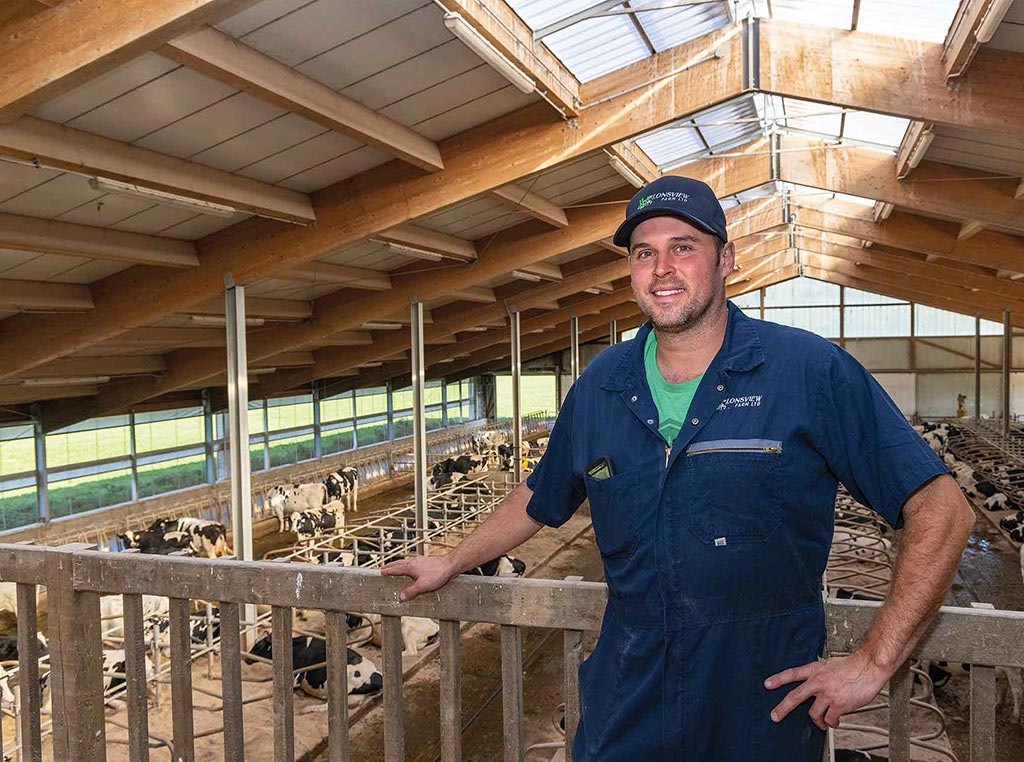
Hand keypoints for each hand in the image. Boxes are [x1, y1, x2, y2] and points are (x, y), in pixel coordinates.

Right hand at [380, 555, 455, 600]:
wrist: (450, 565)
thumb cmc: (437, 574)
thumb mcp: (422, 586)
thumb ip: (411, 591)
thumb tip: (401, 596)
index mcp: (410, 567)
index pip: (396, 569)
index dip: (388, 571)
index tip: (381, 571)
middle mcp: (414, 562)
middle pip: (399, 563)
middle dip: (391, 566)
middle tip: (384, 567)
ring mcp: (421, 560)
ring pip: (406, 562)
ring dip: (399, 564)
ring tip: (396, 567)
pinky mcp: (427, 561)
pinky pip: (413, 563)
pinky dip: (408, 565)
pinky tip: (413, 568)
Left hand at [764, 650, 889, 730]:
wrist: (869, 666)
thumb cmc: (854, 665)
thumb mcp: (831, 664)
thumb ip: (821, 674)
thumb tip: (817, 685)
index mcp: (816, 669)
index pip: (792, 673)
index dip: (778, 679)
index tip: (767, 684)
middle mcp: (818, 682)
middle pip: (795, 696)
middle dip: (783, 708)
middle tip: (775, 716)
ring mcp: (827, 694)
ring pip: (813, 713)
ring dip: (817, 721)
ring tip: (822, 724)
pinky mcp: (838, 705)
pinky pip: (830, 720)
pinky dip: (832, 723)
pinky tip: (834, 722)